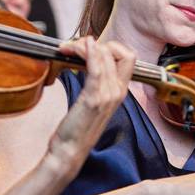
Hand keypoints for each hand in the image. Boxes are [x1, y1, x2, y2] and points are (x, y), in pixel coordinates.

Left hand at [47, 37, 135, 167]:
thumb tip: (89, 61)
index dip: (110, 46)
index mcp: (119, 91)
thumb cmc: (77, 128)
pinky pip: (96, 69)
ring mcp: (107, 95)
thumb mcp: (92, 102)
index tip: (89, 47)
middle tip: (73, 46)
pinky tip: (78, 47)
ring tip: (67, 48)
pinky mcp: (93, 99)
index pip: (128, 57)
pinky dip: (88, 53)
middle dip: (95, 43)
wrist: (70, 151)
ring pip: (104, 56)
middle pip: (119, 52)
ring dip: (83, 46)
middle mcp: (117, 92)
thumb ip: (96, 83)